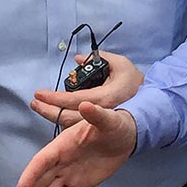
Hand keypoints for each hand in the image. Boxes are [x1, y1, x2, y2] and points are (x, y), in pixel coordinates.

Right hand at [5, 103, 138, 186]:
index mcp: (64, 144)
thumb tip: (85, 104)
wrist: (126, 136)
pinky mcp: (77, 182)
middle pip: (39, 178)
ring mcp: (68, 172)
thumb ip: (96, 114)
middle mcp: (62, 160)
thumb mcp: (108, 119)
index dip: (31, 174)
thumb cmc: (115, 125)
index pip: (43, 161)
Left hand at [29, 51, 143, 121]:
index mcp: (104, 98)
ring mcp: (98, 124)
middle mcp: (99, 114)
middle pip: (67, 117)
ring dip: (53, 117)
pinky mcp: (97, 128)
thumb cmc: (134, 83)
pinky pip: (76, 128)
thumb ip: (100, 58)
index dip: (53, 98)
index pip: (72, 100)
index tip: (38, 93)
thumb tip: (77, 58)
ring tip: (41, 107)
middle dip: (47, 111)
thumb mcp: (121, 64)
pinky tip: (55, 115)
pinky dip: (64, 122)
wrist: (152, 107)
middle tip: (34, 102)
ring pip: (70, 126)